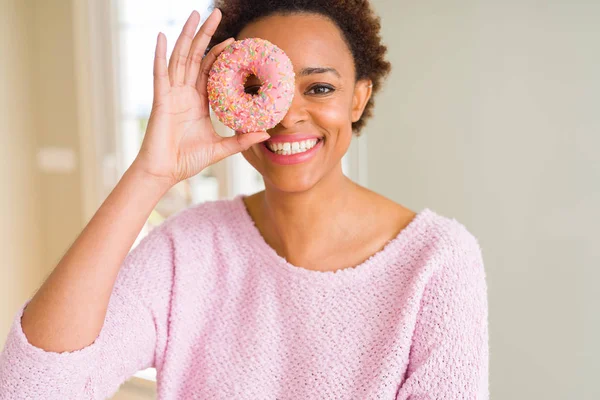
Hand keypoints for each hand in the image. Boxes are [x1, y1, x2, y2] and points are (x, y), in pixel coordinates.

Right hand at [132, 8, 269, 186]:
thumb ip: (240, 140)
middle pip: (195, 56)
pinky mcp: (161, 100)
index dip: (220, 54)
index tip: (234, 41)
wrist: (165, 172)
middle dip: (205, 34)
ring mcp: (171, 94)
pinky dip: (160, 54)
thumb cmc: (187, 160)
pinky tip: (161, 36)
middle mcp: (184, 93)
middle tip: (216, 13)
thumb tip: (266, 134)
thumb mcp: (220, 148)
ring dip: (187, 36)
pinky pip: (160, 74)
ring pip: (180, 58)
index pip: (209, 70)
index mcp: (198, 101)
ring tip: (195, 15)